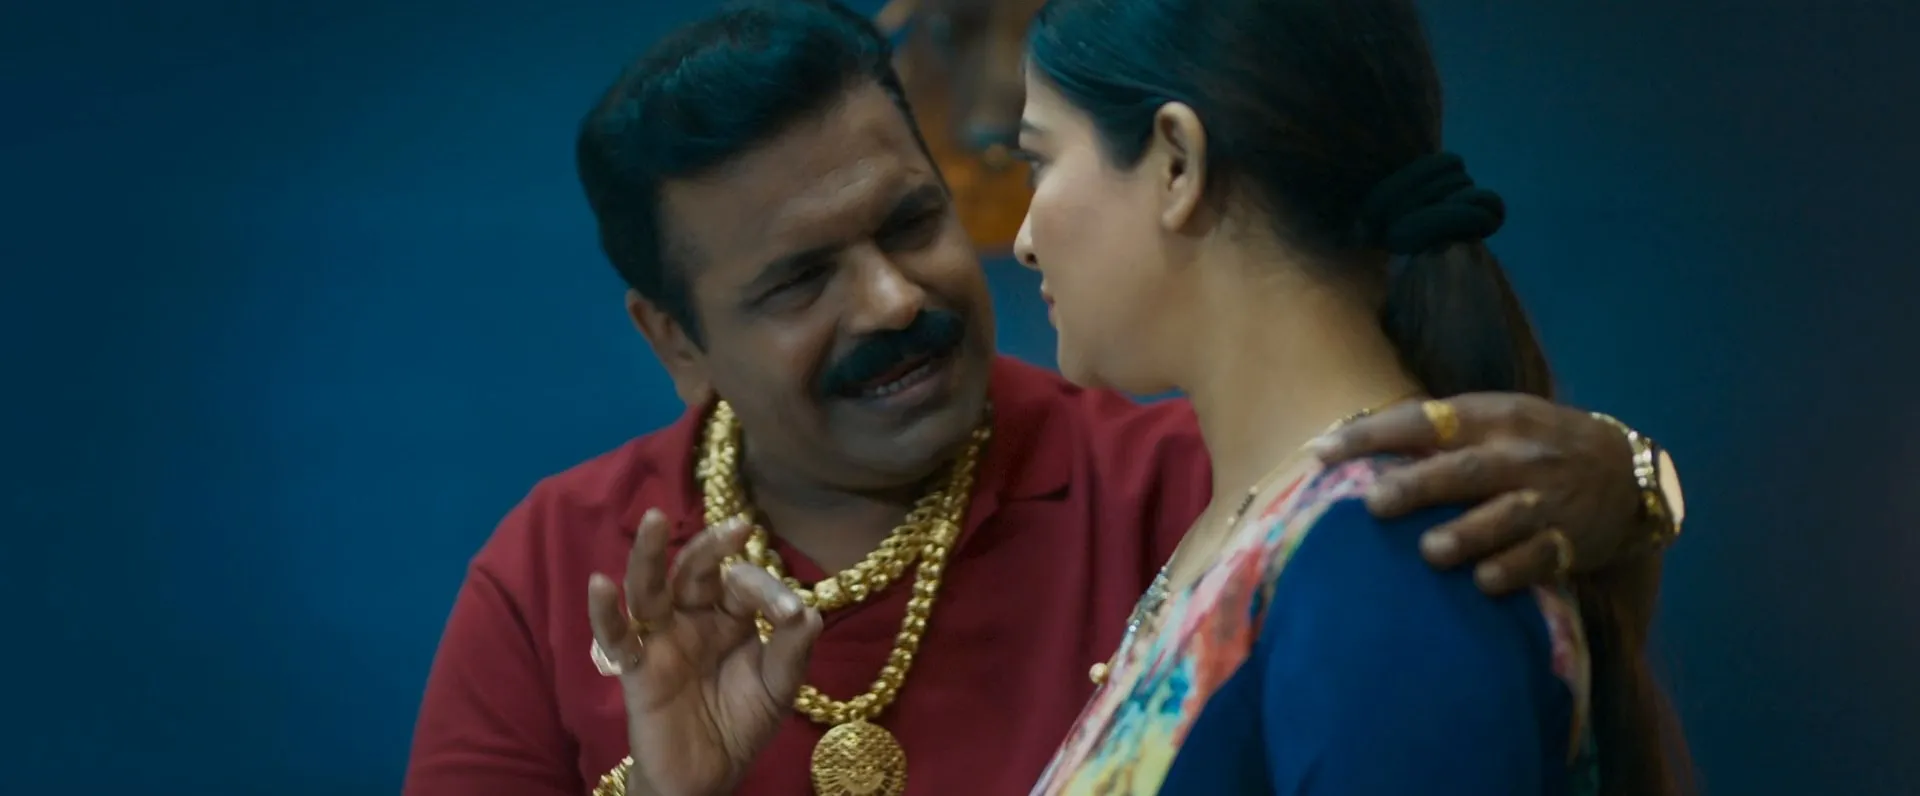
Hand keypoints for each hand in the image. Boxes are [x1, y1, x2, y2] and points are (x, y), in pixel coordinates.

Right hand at [587, 510, 822, 795]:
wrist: (708, 777)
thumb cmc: (741, 724)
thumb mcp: (777, 689)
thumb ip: (791, 652)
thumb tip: (808, 612)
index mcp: (731, 616)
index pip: (744, 584)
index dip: (768, 592)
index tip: (789, 614)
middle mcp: (693, 618)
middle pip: (694, 571)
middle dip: (712, 546)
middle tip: (735, 527)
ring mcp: (661, 639)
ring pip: (649, 588)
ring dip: (648, 554)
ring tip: (653, 519)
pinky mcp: (636, 668)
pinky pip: (616, 636)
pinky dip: (605, 612)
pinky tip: (600, 584)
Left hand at [1309, 393, 1643, 593]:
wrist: (1630, 472)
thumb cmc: (1537, 444)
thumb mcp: (1498, 419)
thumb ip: (1439, 431)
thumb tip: (1350, 443)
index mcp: (1494, 417)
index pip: (1424, 420)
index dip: (1372, 434)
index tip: (1321, 451)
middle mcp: (1519, 455)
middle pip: (1464, 469)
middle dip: (1418, 486)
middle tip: (1372, 504)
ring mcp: (1547, 499)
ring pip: (1505, 516)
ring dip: (1466, 534)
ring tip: (1430, 551)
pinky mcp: (1569, 540)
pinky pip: (1540, 557)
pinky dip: (1511, 568)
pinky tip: (1482, 581)